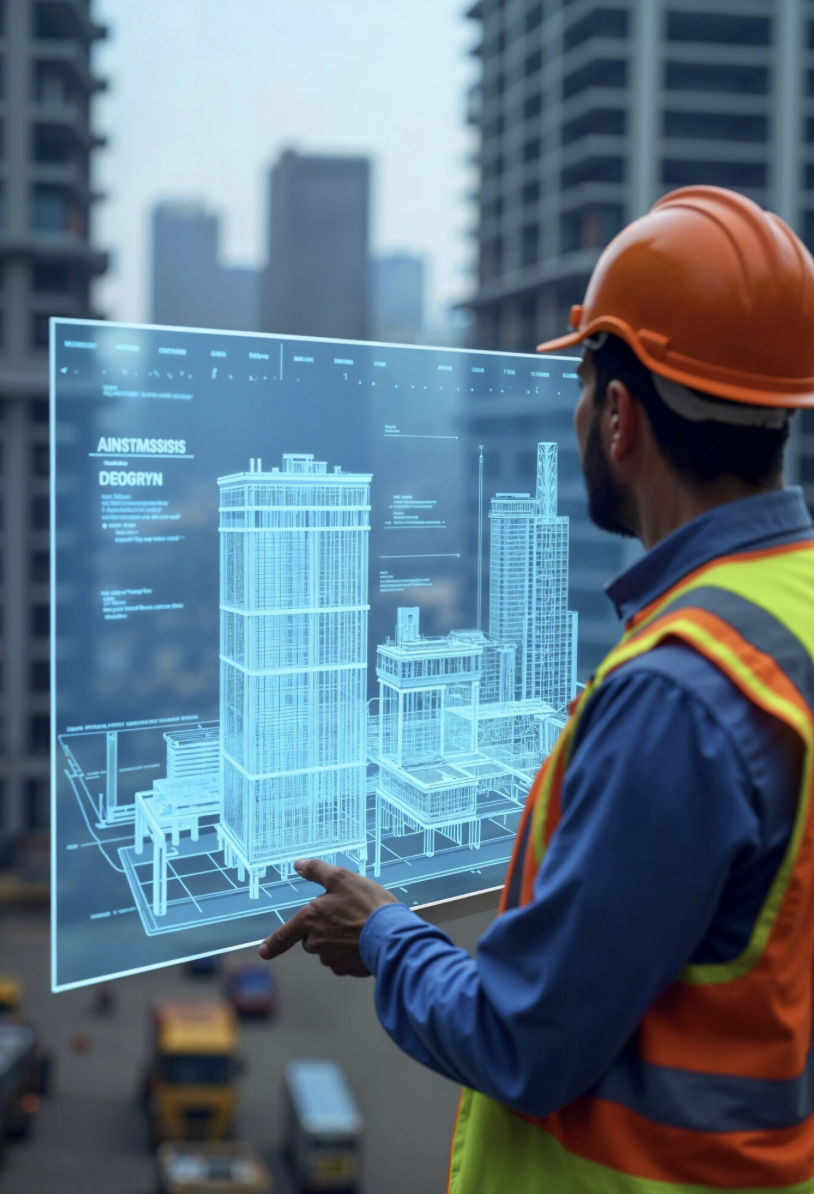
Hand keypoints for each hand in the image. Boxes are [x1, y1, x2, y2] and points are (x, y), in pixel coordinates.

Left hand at [258, 858, 397, 975]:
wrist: (391, 935)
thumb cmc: (366, 904)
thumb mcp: (341, 878)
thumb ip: (316, 871)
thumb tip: (298, 864)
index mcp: (309, 920)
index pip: (285, 935)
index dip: (274, 943)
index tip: (264, 952)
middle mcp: (316, 943)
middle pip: (312, 937)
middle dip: (324, 928)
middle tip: (348, 913)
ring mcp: (332, 958)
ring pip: (329, 949)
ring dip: (339, 940)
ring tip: (360, 926)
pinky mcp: (348, 969)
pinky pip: (344, 961)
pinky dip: (352, 952)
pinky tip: (365, 941)